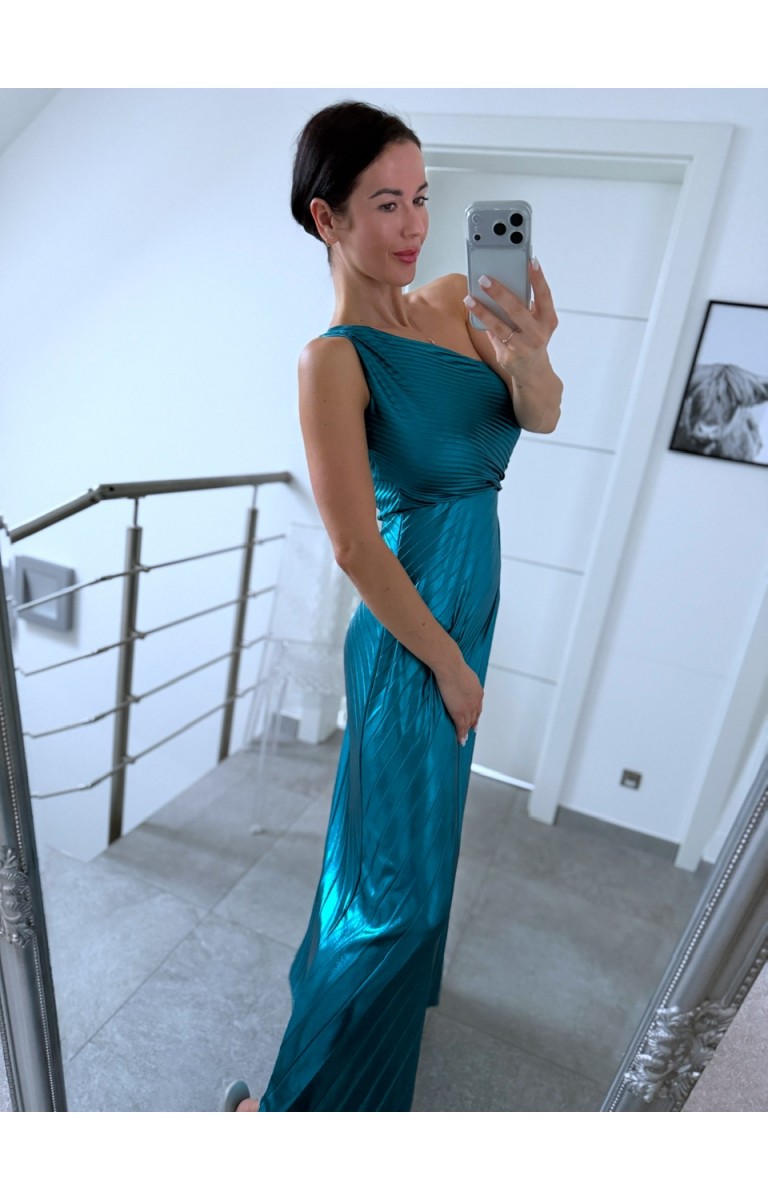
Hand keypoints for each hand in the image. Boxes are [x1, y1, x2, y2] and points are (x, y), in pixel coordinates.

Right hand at [433, 657, 482, 745]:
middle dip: (472, 724)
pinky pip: (461, 727)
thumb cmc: (454, 666)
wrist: (450, 667)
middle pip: (474, 716)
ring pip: (468, 723)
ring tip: (464, 738)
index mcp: (478, 692)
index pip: (478, 707)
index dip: (476, 714)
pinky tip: (460, 739)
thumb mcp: (466, 674)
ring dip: (466, 731)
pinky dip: (461, 734)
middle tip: (471, 730)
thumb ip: (465, 682)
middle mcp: (476, 701)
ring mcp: (468, 708)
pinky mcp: (459, 712)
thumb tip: (461, 683)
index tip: (475, 720)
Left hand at [465, 259, 557, 384]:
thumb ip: (525, 306)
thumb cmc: (532, 338)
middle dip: (499, 292)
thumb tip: (502, 284)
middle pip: (516, 309)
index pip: (545, 295)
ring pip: (499, 325)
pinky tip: (473, 312)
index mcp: (548, 320)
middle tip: (484, 279)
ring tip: (469, 298)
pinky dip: (483, 323)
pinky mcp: (509, 356)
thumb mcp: (536, 322)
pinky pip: (493, 336)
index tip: (531, 261)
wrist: (533, 372)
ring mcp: (523, 346)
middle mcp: (538, 333)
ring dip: (482, 310)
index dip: (539, 278)